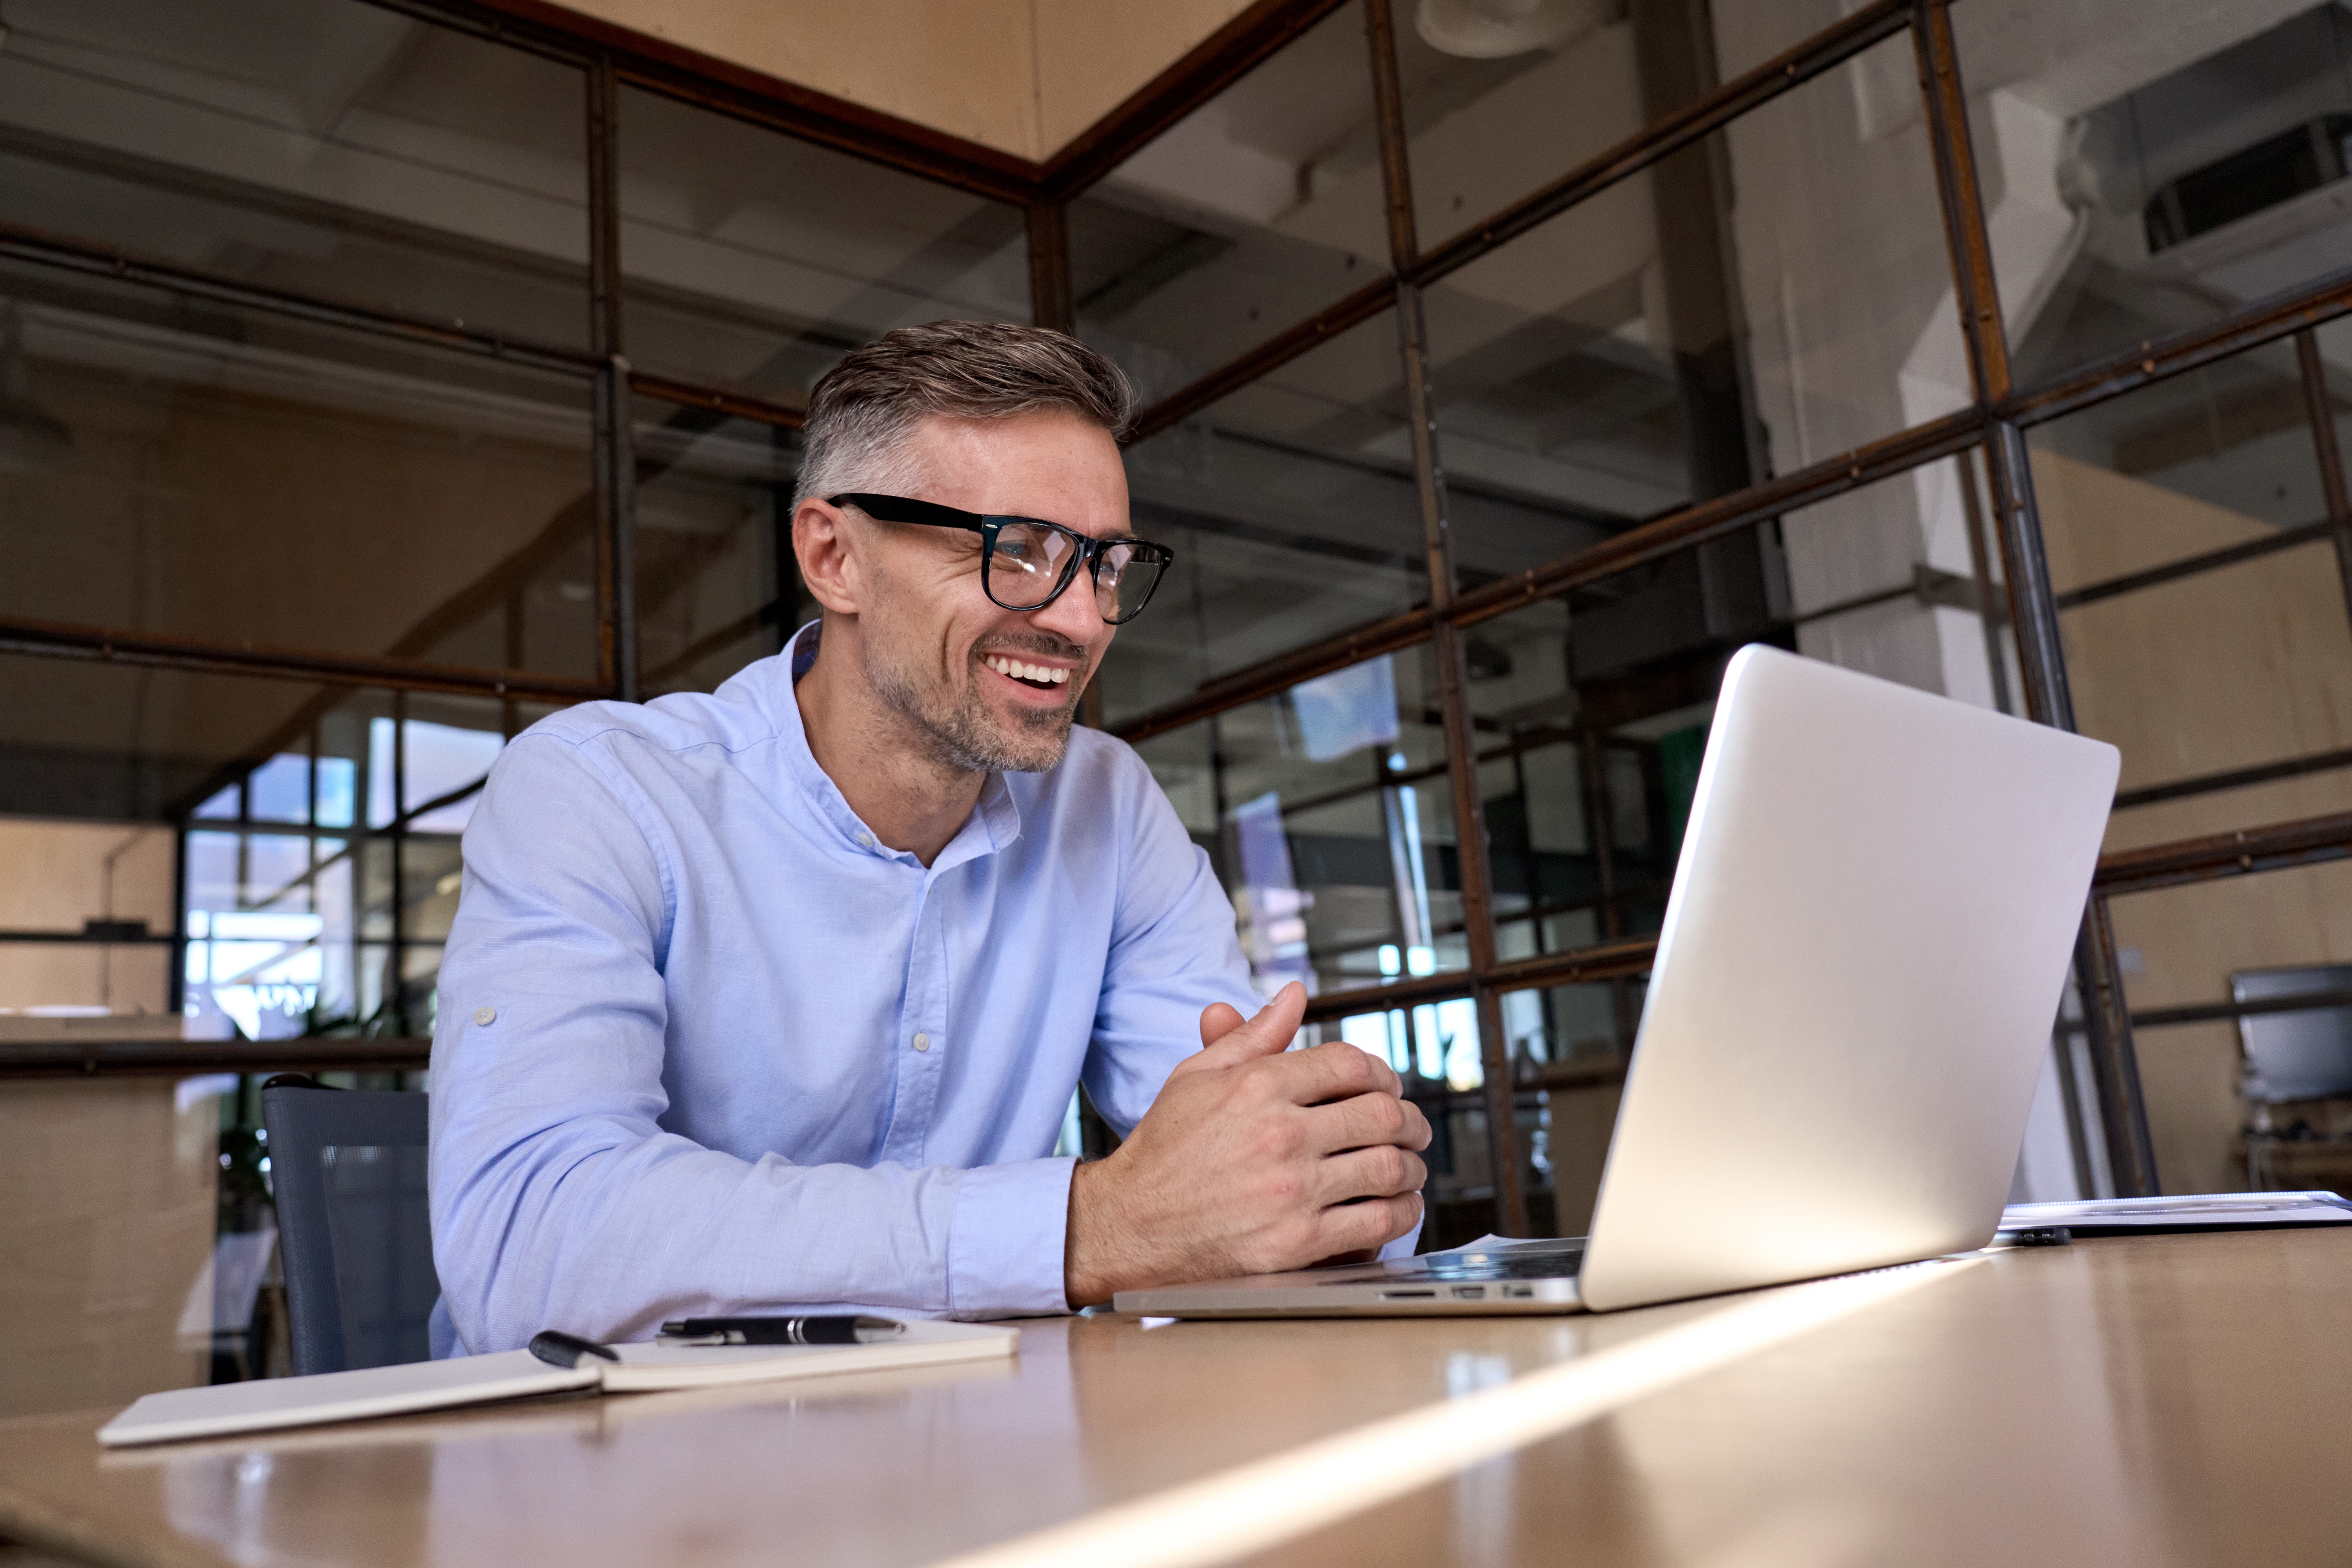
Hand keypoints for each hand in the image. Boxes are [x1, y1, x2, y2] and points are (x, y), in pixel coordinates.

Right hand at [1063, 982, 1431, 1305]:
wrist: (1129, 1227)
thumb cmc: (1163, 1152)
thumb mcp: (1196, 1078)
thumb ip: (1254, 1036)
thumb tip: (1294, 996)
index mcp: (1257, 1087)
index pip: (1350, 1065)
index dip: (1382, 1073)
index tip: (1387, 1088)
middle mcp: (1279, 1135)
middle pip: (1381, 1114)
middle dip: (1409, 1120)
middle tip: (1412, 1128)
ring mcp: (1291, 1192)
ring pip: (1388, 1168)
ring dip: (1411, 1166)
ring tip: (1409, 1167)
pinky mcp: (1297, 1244)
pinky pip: (1376, 1223)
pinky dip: (1399, 1213)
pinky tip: (1396, 1208)